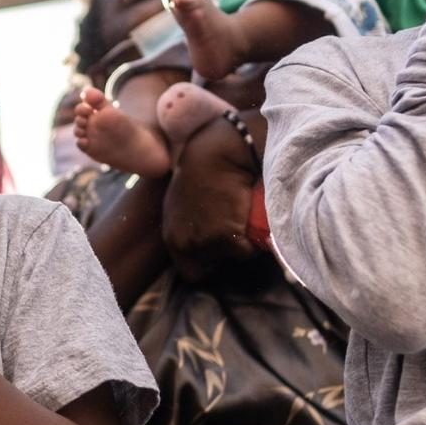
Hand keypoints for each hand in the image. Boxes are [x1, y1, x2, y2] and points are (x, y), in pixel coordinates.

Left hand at [161, 113, 264, 280]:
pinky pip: (247, 251)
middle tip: (232, 228)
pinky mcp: (225, 238)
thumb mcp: (184, 201)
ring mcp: (204, 242)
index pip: (190, 272)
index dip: (208, 261)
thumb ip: (187, 223)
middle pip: (212, 267)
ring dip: (240, 244)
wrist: (217, 153)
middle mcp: (183, 244)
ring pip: (232, 258)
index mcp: (172, 236)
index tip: (219, 244)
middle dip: (224, 253)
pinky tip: (248, 215)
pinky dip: (253, 239)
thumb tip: (203, 234)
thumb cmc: (205, 169)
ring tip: (241, 217)